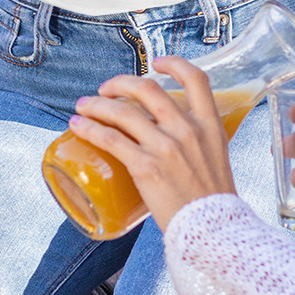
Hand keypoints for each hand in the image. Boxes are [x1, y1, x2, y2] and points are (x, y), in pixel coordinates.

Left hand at [68, 58, 236, 232]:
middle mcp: (188, 130)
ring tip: (83, 106)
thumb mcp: (216, 159)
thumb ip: (198, 144)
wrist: (213, 231)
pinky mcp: (146, 167)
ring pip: (122, 112)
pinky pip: (110, 139)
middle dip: (120, 83)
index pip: (195, 79)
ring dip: (96, 104)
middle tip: (106, 89)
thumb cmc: (213, 203)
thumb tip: (174, 139)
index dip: (173, 64)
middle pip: (147, 89)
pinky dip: (89, 128)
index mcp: (210, 125)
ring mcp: (166, 147)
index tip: (156, 63)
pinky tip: (78, 125)